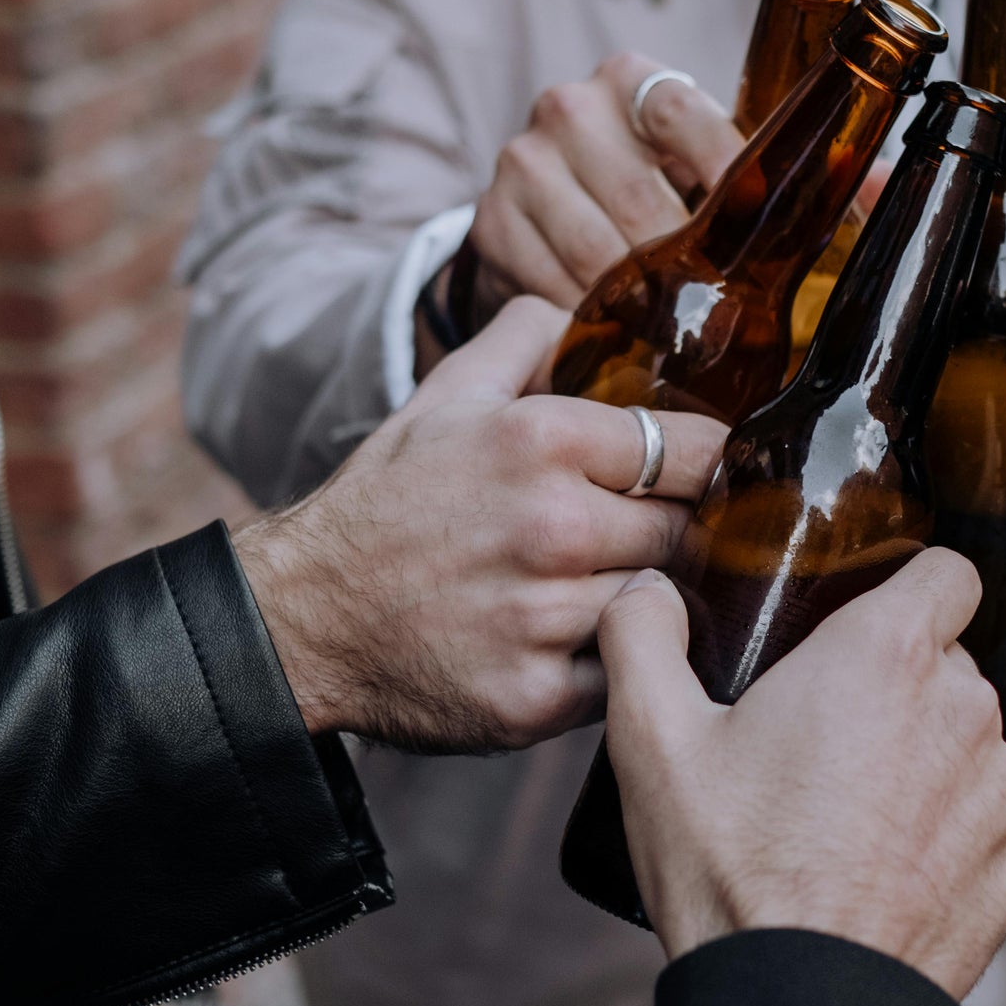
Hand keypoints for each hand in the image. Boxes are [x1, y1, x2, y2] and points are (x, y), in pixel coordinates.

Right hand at [236, 296, 725, 753]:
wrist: (300, 619)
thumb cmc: (383, 505)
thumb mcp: (445, 397)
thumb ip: (523, 338)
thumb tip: (579, 307)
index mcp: (542, 442)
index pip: (695, 450)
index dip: (705, 464)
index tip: (693, 477)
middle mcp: (553, 528)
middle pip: (687, 530)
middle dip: (672, 532)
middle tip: (638, 538)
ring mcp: (547, 618)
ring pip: (661, 603)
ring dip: (641, 597)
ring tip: (596, 588)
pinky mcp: (537, 698)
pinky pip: (623, 675)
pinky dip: (609, 662)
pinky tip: (571, 642)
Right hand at [453, 54, 743, 324]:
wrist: (548, 199)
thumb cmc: (646, 177)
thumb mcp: (689, 158)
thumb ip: (738, 176)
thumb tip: (811, 221)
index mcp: (629, 80)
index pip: (682, 113)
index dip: (724, 167)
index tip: (755, 219)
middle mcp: (568, 109)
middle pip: (638, 198)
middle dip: (683, 262)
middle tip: (719, 307)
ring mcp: (523, 163)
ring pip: (594, 251)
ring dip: (638, 299)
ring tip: (674, 328)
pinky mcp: (492, 220)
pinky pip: (551, 284)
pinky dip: (588, 315)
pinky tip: (615, 327)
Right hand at [599, 551, 1005, 1000]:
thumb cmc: (732, 873)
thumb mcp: (652, 741)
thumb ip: (641, 636)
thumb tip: (645, 591)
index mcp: (886, 654)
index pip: (947, 570)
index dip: (909, 585)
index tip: (866, 621)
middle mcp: (965, 706)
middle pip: (947, 661)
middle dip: (896, 687)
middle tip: (822, 741)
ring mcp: (1004, 787)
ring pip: (972, 740)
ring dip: (929, 760)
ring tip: (852, 816)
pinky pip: (995, 816)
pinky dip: (956, 831)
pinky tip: (891, 865)